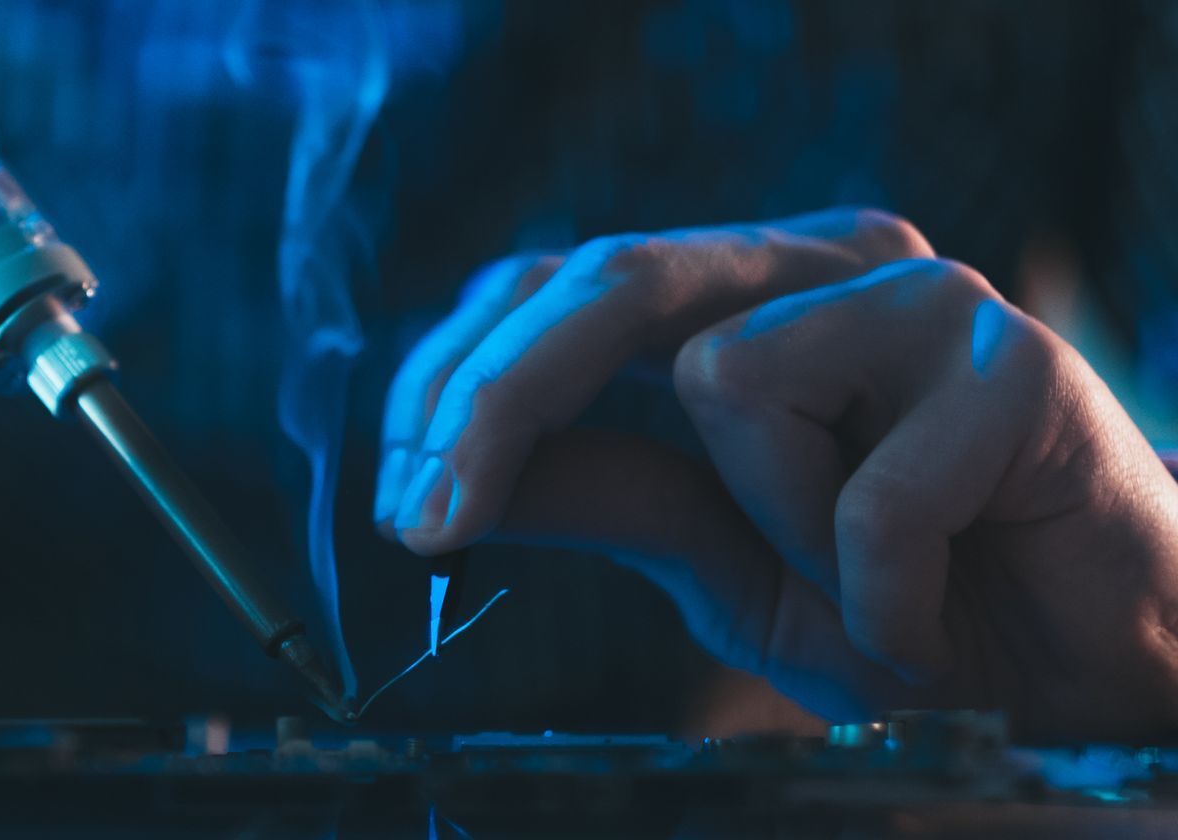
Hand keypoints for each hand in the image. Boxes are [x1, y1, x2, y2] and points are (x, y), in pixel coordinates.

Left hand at [376, 207, 1177, 740]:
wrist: (1088, 666)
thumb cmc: (905, 599)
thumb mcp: (718, 561)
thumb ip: (602, 497)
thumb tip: (441, 478)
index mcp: (735, 297)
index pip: (553, 286)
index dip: (453, 380)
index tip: (394, 500)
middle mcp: (814, 266)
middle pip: (607, 277)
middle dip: (494, 404)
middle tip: (422, 523)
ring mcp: (916, 293)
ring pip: (727, 373)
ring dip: (771, 530)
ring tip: (863, 588)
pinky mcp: (1014, 355)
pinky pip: (868, 490)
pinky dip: (879, 592)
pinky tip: (935, 614)